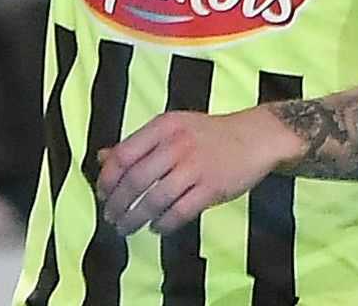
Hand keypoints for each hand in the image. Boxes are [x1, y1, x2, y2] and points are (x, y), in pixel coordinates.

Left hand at [96, 107, 294, 235]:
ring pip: (155, 198)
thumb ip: (138, 144)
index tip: (102, 194)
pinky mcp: (213, 187)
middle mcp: (176, 145)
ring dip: (136, 217)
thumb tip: (102, 158)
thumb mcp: (171, 128)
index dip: (108, 178)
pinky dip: (164, 223)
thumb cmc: (209, 134)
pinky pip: (181, 211)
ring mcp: (195, 166)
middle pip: (136, 179)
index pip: (123, 154)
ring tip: (126, 228)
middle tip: (110, 217)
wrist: (255, 136)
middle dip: (118, 204)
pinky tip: (156, 228)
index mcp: (162, 127)